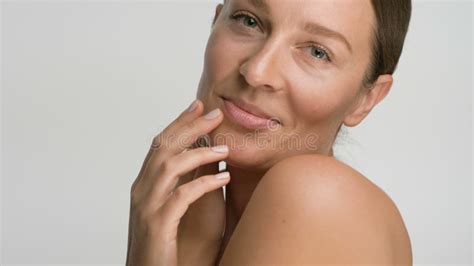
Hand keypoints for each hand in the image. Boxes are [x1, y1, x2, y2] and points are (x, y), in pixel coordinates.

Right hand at [126, 99, 229, 265]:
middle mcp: (141, 191)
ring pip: (170, 166)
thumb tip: (204, 160)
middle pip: (163, 147)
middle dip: (190, 126)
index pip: (160, 145)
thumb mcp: (171, 209)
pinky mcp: (158, 225)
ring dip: (200, 152)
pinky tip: (224, 176)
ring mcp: (147, 207)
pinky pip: (182, 196)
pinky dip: (204, 183)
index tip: (198, 105)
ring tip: (226, 148)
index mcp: (144, 185)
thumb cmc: (163, 243)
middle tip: (215, 113)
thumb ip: (180, 184)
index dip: (179, 123)